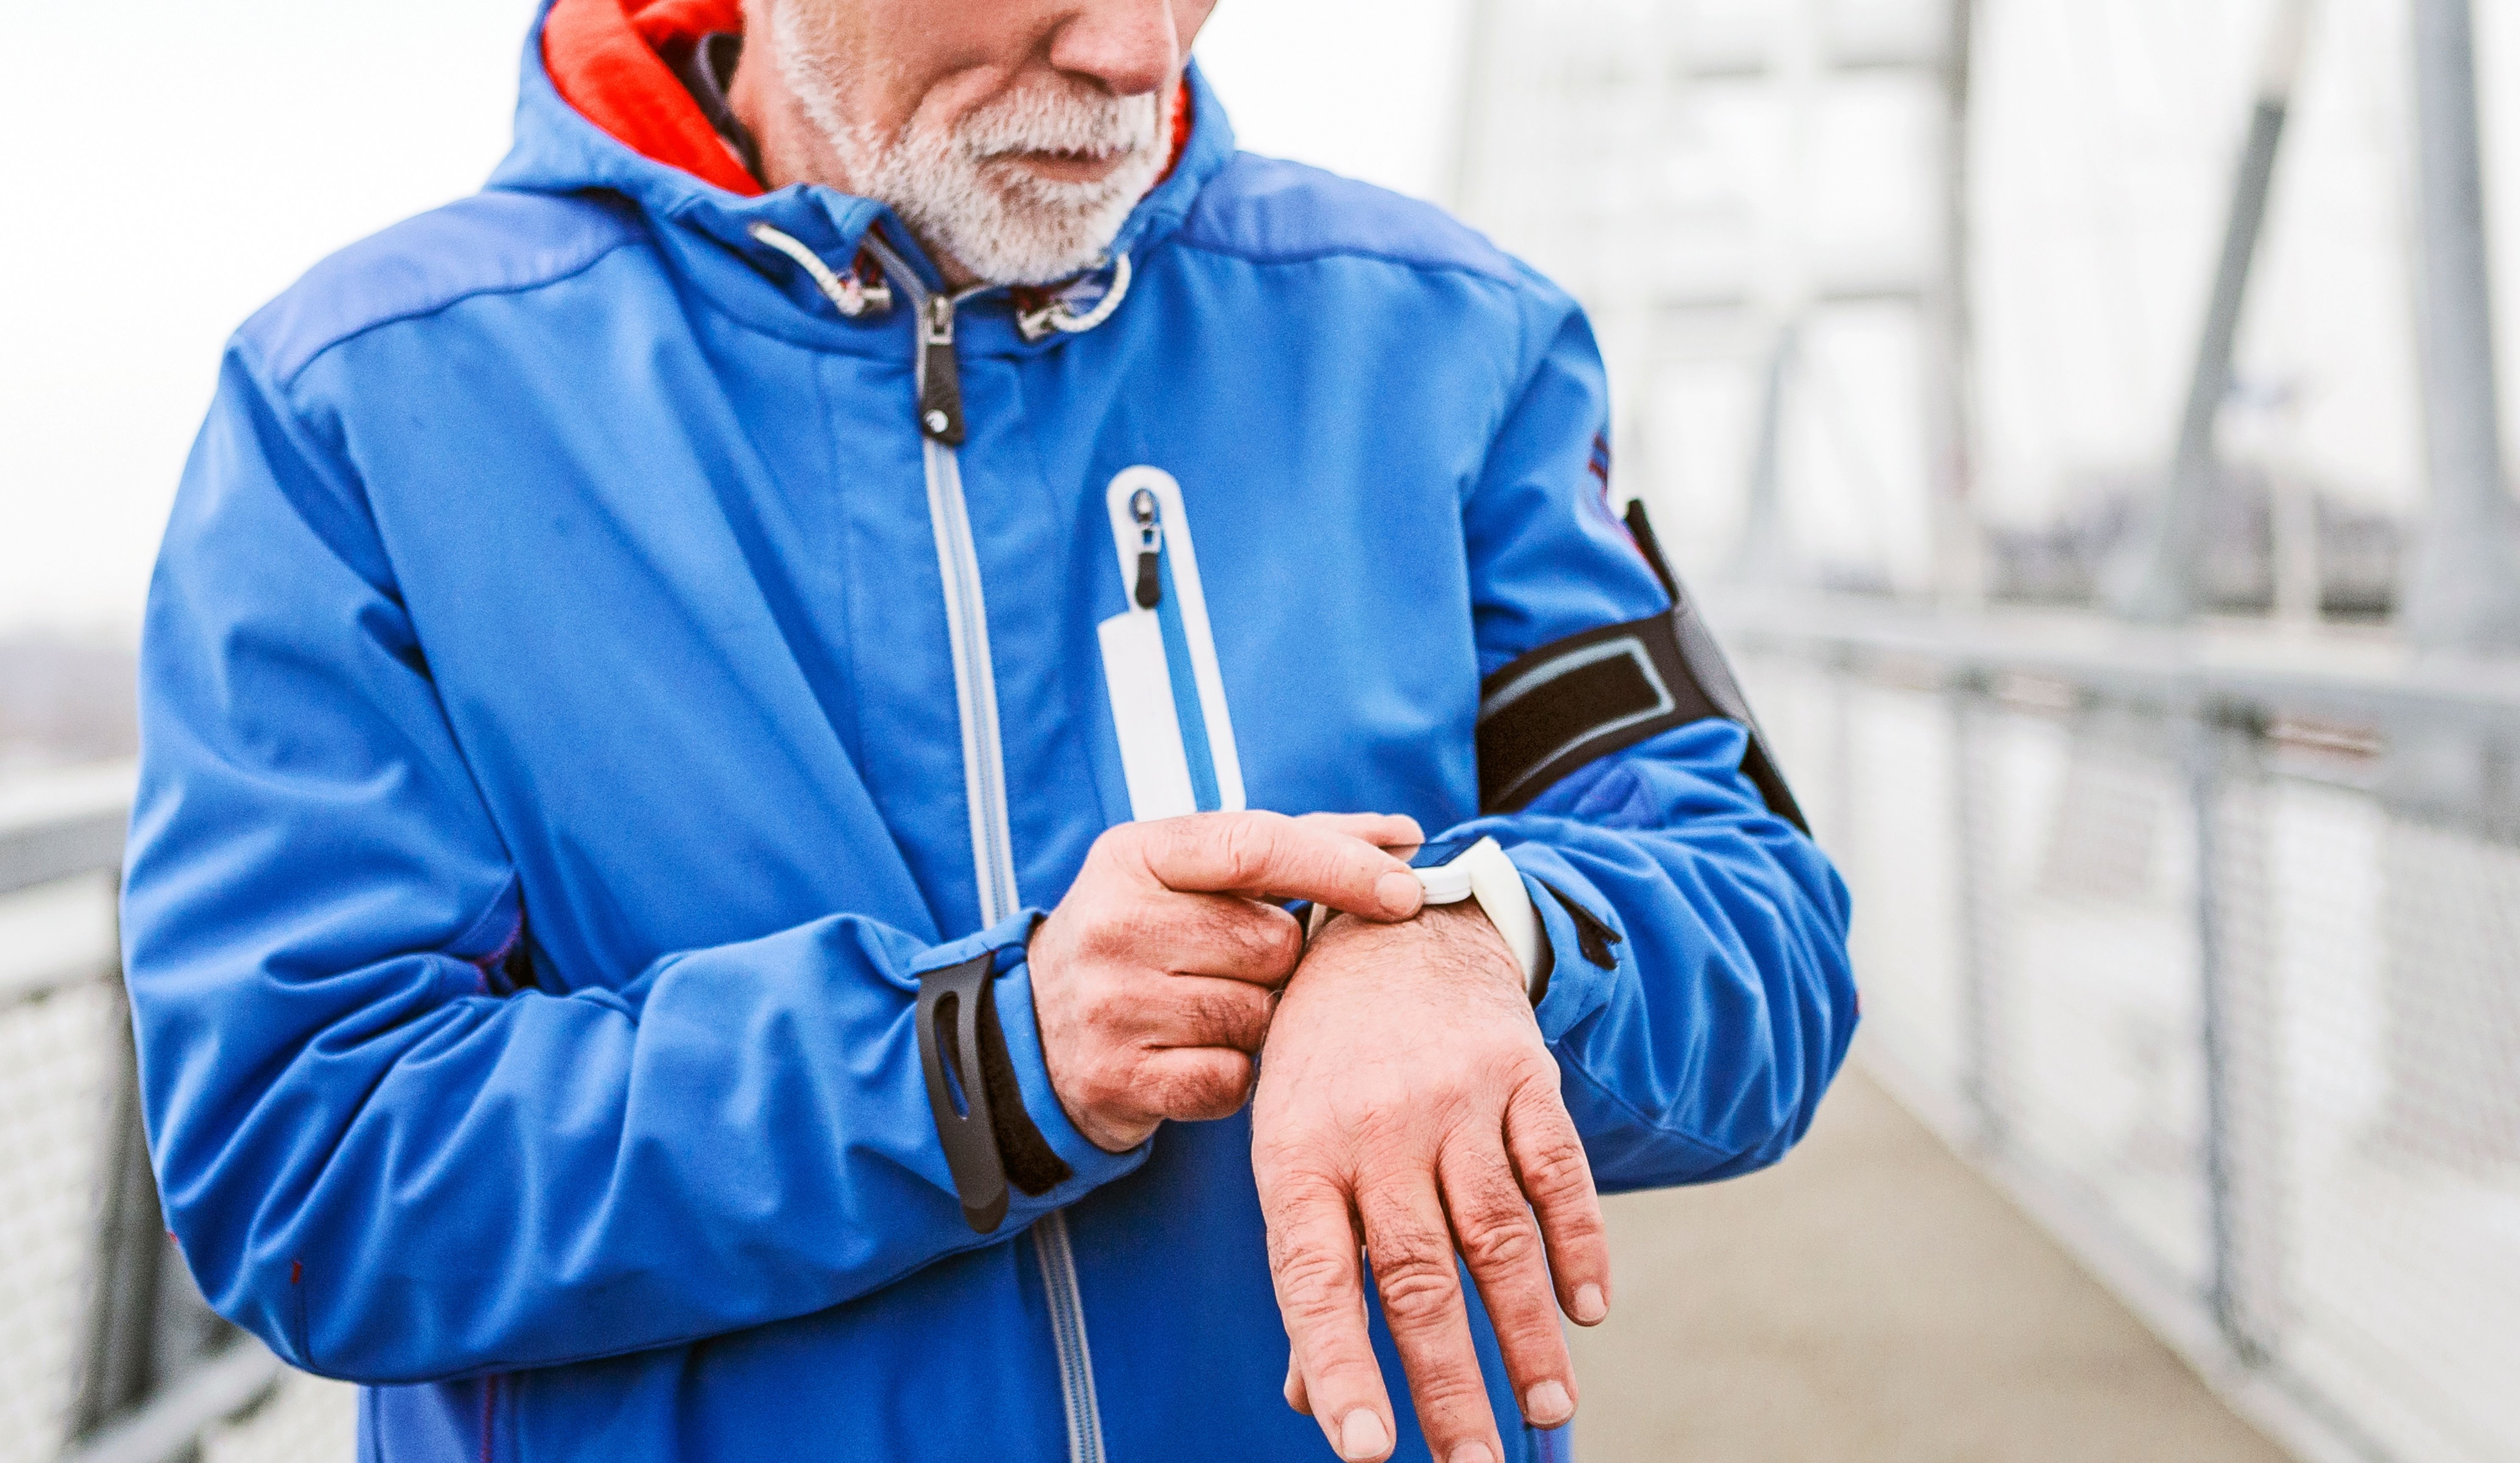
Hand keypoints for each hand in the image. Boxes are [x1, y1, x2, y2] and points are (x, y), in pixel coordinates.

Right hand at [1029, 811, 1427, 1152]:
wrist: (1039, 1031)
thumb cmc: (1148, 937)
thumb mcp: (1194, 873)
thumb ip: (1300, 845)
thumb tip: (1406, 835)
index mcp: (1134, 855)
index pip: (1256, 847)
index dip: (1341, 867)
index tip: (1408, 889)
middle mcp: (1112, 923)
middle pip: (1269, 943)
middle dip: (1278, 961)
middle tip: (1237, 966)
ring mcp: (1108, 1004)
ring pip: (1255, 1016)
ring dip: (1257, 1020)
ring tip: (1210, 1009)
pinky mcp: (1116, 1078)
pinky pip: (1231, 1080)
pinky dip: (1234, 1075)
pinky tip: (1197, 1056)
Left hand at [1253, 903, 1609, 1462]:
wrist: (1388, 928)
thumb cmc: (1325, 1062)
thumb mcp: (1287, 1144)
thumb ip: (1309, 1265)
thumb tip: (1311, 1395)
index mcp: (1298, 1154)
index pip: (1316, 1281)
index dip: (1341, 1368)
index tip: (1364, 1452)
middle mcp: (1375, 1129)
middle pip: (1419, 1277)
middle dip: (1450, 1386)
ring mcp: (1453, 1099)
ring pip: (1498, 1237)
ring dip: (1526, 1335)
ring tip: (1547, 1411)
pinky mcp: (1519, 1074)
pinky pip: (1557, 1173)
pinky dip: (1580, 1245)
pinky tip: (1588, 1308)